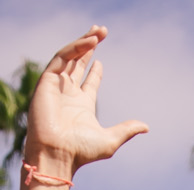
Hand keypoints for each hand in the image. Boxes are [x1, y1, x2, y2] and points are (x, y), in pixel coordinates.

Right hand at [24, 27, 148, 176]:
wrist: (57, 154)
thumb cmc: (80, 152)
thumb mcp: (109, 140)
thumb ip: (126, 130)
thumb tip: (146, 127)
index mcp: (82, 106)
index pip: (88, 81)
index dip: (95, 68)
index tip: (101, 59)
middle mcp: (68, 94)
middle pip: (78, 63)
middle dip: (89, 46)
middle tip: (102, 31)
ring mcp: (57, 86)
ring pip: (69, 57)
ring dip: (84, 42)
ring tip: (99, 31)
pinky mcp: (47, 82)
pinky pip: (61, 58)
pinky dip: (75, 48)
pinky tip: (90, 41)